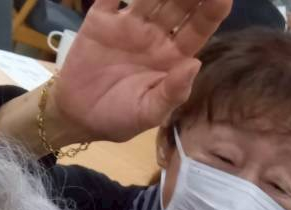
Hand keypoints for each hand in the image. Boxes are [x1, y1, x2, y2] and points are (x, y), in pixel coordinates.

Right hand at [50, 0, 232, 144]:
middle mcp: (156, 35)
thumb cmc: (119, 117)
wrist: (78, 117)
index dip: (212, 10)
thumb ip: (172, 92)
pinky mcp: (101, 19)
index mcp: (173, 56)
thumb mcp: (149, 112)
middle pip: (179, 3)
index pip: (199, 28)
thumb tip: (195, 64)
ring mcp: (129, 24)